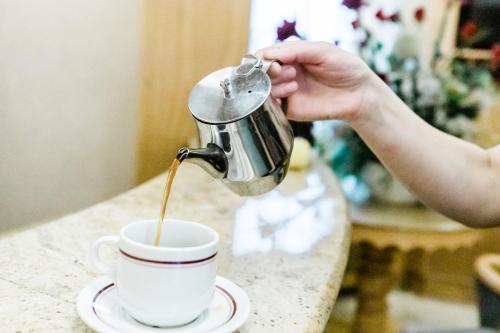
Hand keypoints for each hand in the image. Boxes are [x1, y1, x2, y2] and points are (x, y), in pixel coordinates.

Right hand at [257, 41, 376, 122]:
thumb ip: (295, 50)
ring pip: (263, 88)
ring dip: (275, 84)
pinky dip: (272, 101)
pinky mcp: (289, 109)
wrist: (358, 94)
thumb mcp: (322, 50)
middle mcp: (285, 73)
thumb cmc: (344, 68)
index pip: (266, 55)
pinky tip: (289, 95)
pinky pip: (270, 106)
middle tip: (287, 72)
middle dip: (269, 71)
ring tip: (295, 85)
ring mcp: (286, 91)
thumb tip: (269, 54)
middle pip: (260, 72)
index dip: (264, 58)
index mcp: (291, 56)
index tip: (273, 62)